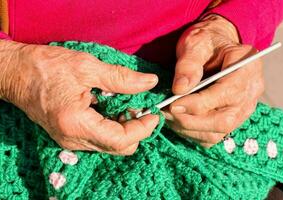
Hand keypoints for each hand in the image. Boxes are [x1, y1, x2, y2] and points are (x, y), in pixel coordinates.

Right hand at [0, 40, 158, 154]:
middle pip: (117, 147)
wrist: (16, 73)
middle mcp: (73, 138)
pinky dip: (113, 127)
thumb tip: (149, 82)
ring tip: (128, 106)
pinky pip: (99, 139)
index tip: (154, 113)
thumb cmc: (46, 67)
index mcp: (76, 123)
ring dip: (125, 129)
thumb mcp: (87, 67)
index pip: (120, 140)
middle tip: (142, 108)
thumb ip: (121, 78)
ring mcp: (70, 139)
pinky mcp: (69, 135)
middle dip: (136, 130)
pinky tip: (113, 109)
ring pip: (109, 145)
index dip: (142, 129)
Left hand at [164, 15, 264, 146]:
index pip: (227, 94)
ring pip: (218, 132)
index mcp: (247, 68)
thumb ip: (188, 64)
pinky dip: (193, 133)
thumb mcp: (195, 43)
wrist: (214, 47)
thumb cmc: (206, 42)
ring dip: (189, 129)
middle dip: (192, 121)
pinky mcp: (232, 119)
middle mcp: (251, 92)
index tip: (172, 105)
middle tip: (166, 113)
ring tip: (169, 116)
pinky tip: (179, 121)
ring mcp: (244, 108)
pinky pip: (214, 136)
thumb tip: (180, 90)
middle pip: (225, 120)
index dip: (199, 104)